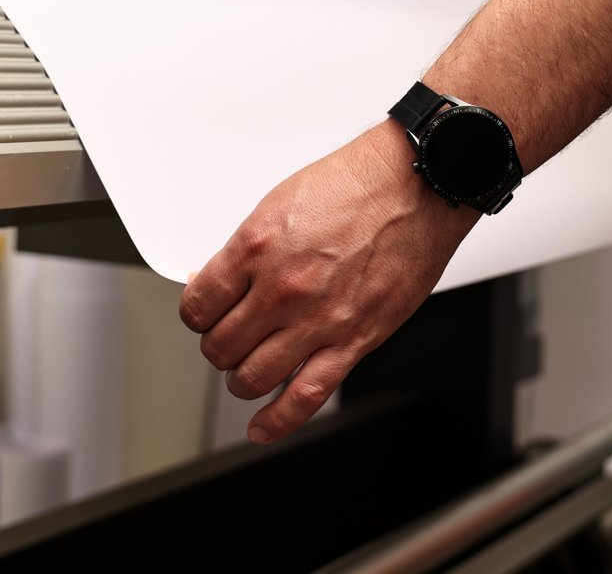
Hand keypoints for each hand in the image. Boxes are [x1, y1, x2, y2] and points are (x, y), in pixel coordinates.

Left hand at [178, 122, 477, 444]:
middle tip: (229, 336)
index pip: (197, 306)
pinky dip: (276, 420)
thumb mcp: (279, 203)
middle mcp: (281, 288)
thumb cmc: (355, 186)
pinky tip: (262, 426)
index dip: (196, 314)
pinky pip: (305, 396)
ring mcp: (316, 320)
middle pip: (220, 346)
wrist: (415, 188)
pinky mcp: (353, 341)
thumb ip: (246, 250)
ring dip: (241, 379)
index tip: (205, 313)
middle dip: (219, 345)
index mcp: (256, 248)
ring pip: (251, 378)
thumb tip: (219, 279)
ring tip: (248, 368)